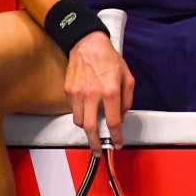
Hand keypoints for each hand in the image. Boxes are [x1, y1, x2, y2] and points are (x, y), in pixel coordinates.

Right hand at [65, 31, 134, 154]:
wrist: (87, 44)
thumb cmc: (110, 59)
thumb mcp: (127, 76)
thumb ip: (126, 99)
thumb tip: (120, 117)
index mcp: (111, 91)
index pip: (113, 121)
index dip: (116, 136)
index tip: (117, 145)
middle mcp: (93, 95)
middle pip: (91, 128)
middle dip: (95, 143)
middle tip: (98, 152)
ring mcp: (78, 94)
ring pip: (79, 121)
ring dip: (87, 129)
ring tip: (93, 129)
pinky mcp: (68, 91)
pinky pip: (73, 109)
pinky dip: (80, 114)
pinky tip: (86, 109)